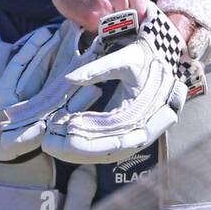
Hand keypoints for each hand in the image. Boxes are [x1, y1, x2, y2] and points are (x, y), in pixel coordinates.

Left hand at [43, 6, 198, 163]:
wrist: (161, 57)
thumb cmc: (144, 57)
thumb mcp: (124, 58)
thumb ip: (97, 69)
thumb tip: (68, 78)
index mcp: (147, 111)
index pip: (114, 137)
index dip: (88, 138)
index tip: (63, 131)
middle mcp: (145, 128)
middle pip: (108, 150)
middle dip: (77, 150)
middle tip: (50, 144)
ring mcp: (137, 133)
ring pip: (106, 152)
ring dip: (79, 151)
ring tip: (53, 143)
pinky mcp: (128, 132)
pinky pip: (107, 146)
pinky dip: (87, 145)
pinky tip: (67, 140)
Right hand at [45, 0, 149, 32]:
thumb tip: (145, 9)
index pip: (142, 8)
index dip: (137, 16)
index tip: (130, 20)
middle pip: (130, 18)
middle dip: (122, 20)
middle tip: (109, 14)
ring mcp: (103, 3)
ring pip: (116, 25)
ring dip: (108, 24)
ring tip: (97, 12)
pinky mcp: (90, 15)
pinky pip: (99, 29)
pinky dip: (94, 26)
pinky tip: (87, 14)